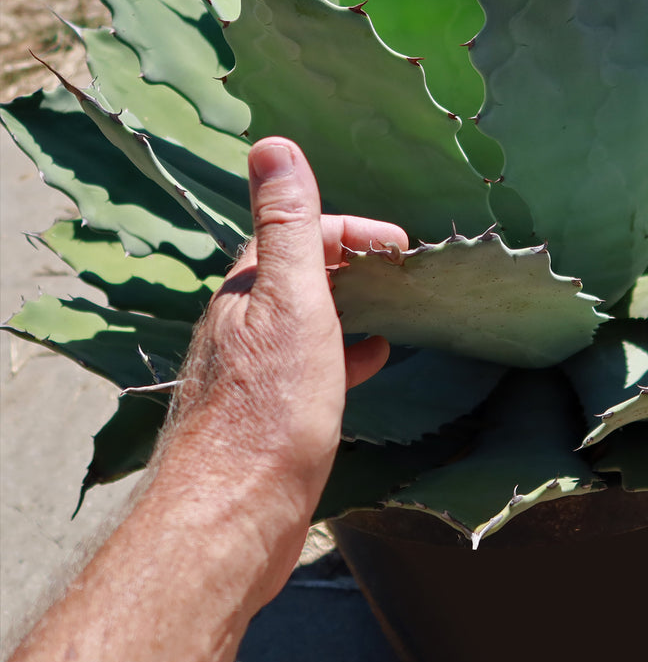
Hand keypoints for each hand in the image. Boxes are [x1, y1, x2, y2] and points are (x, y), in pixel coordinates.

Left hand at [156, 137, 407, 598]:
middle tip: (401, 272)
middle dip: (350, 262)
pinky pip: (311, 363)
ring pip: (307, 319)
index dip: (348, 228)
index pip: (295, 231)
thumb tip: (271, 144)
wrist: (232, 518)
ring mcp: (253, 370)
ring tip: (394, 309)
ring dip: (349, 305)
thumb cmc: (268, 408)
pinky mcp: (268, 412)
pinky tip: (371, 362)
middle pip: (298, 273)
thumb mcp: (289, 302)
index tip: (398, 245)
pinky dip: (344, 350)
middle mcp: (241, 324)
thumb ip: (286, 225)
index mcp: (246, 291)